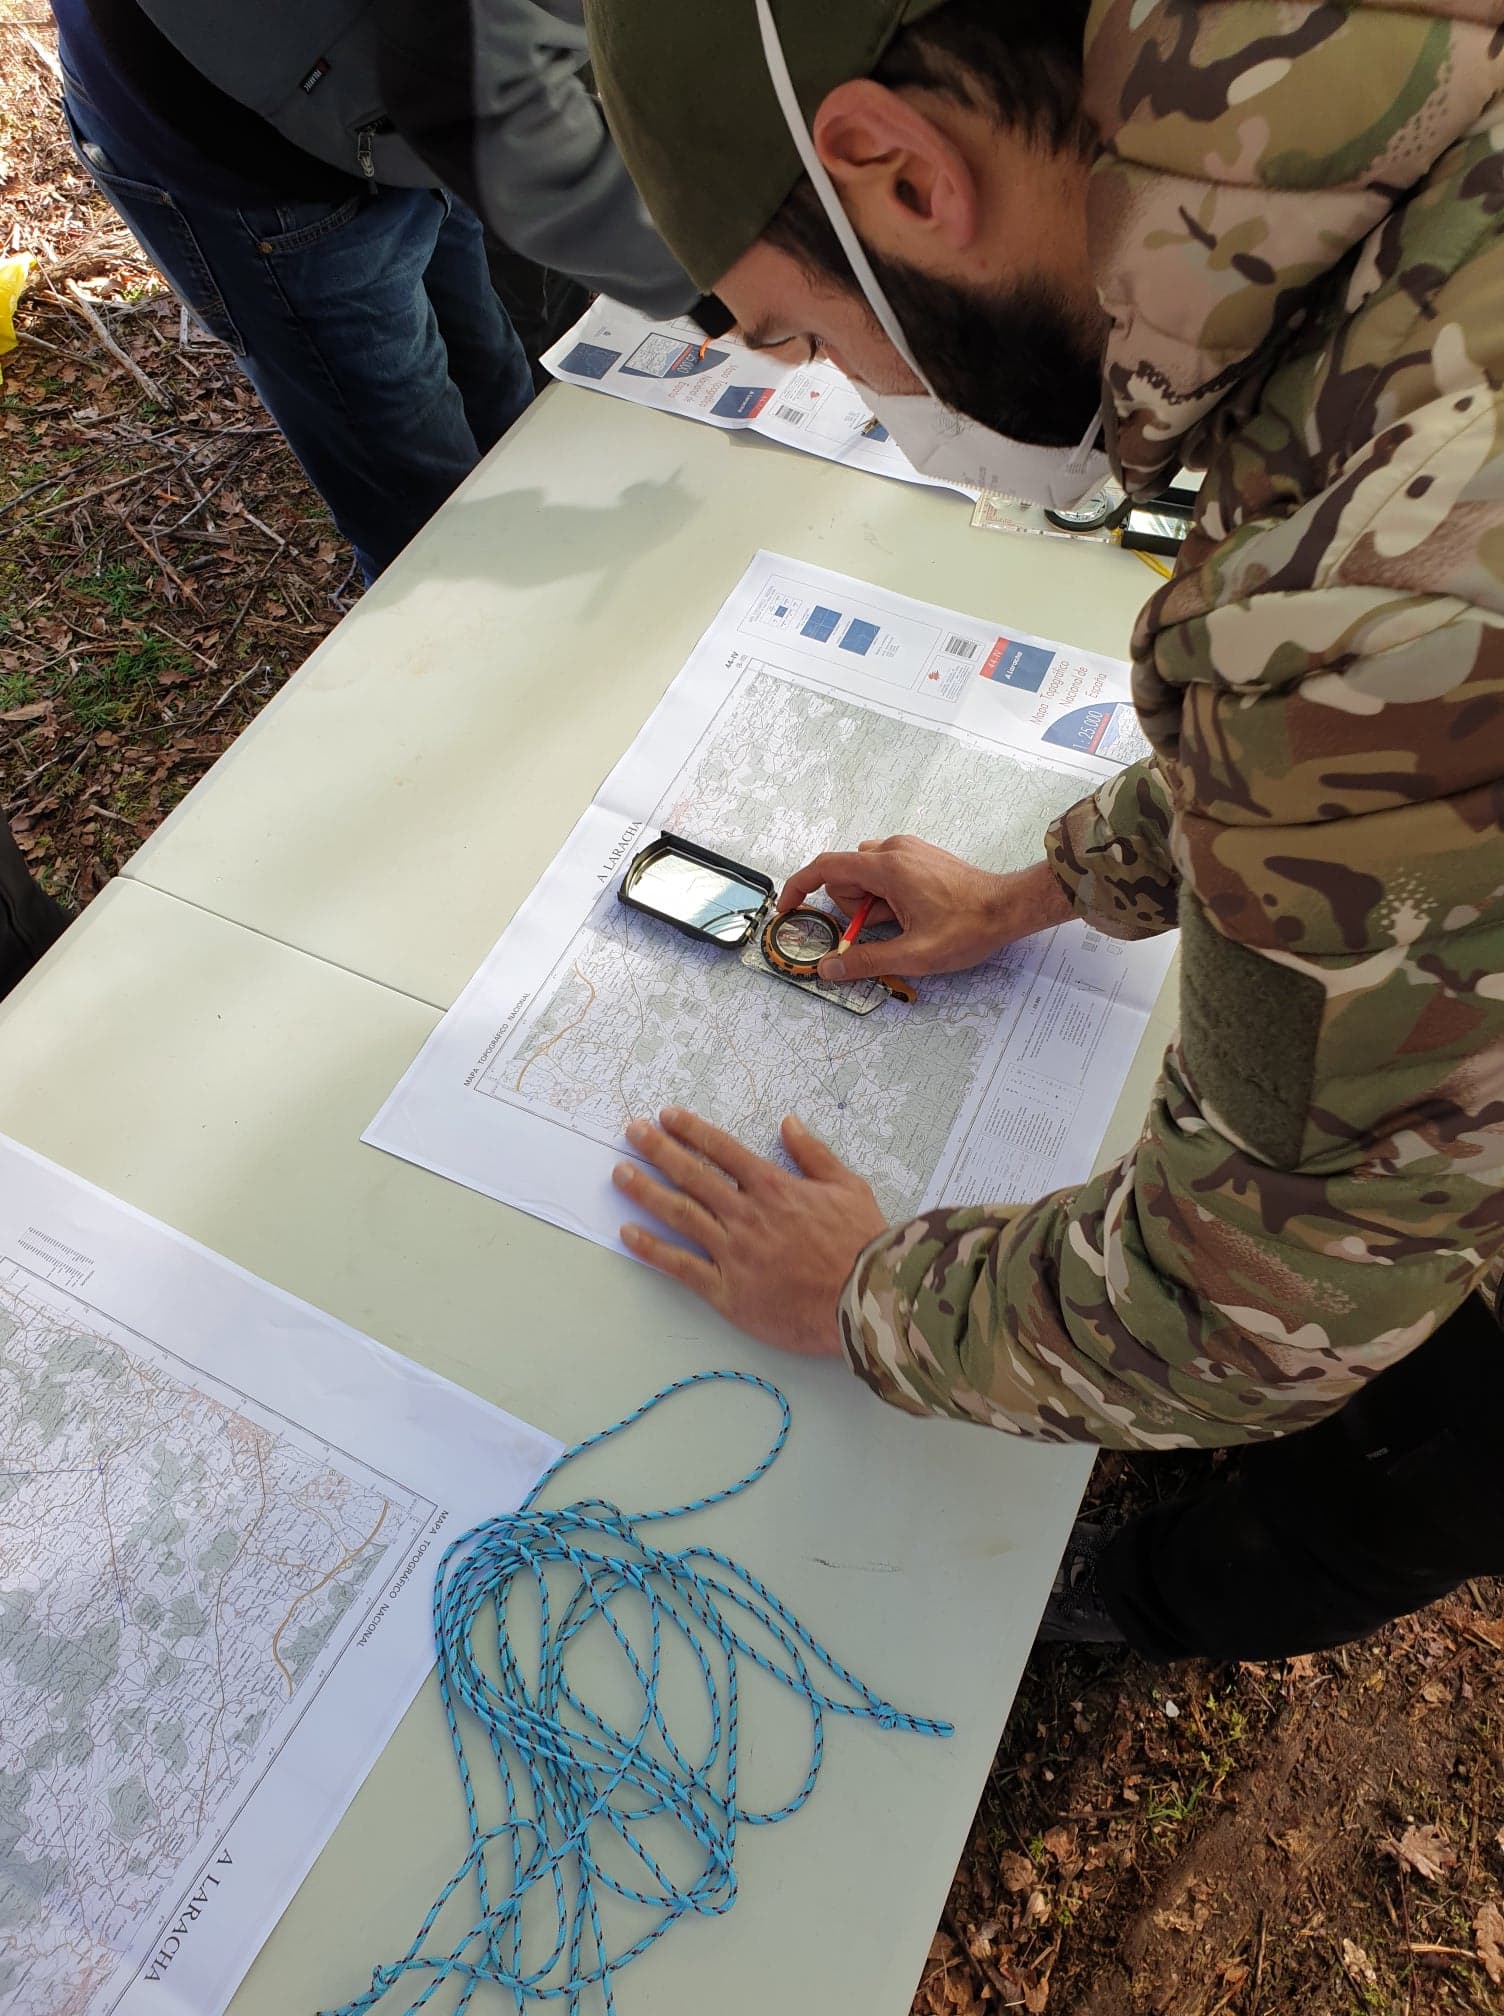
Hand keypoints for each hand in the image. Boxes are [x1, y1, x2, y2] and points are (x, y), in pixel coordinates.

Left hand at [613, 1107, 887, 1355]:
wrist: (865, 1301)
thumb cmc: (861, 1245)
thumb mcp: (848, 1187)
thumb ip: (813, 1154)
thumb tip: (788, 1122)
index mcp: (774, 1188)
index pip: (723, 1150)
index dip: (692, 1131)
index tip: (667, 1117)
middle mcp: (747, 1214)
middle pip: (693, 1175)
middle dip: (659, 1150)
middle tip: (632, 1132)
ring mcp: (733, 1252)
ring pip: (680, 1214)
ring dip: (646, 1191)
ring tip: (620, 1173)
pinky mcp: (727, 1290)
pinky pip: (681, 1266)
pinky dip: (652, 1249)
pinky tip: (628, 1233)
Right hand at [777, 837, 1072, 982]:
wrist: (1010, 908)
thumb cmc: (968, 927)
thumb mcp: (913, 955)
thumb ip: (866, 961)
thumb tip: (829, 969)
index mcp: (887, 867)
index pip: (825, 867)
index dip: (799, 888)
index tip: (788, 909)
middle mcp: (893, 850)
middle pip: (846, 876)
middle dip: (851, 910)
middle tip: (878, 933)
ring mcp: (908, 851)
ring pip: (865, 876)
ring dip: (870, 905)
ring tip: (902, 926)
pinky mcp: (920, 857)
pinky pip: (886, 874)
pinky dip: (886, 897)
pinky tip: (910, 917)